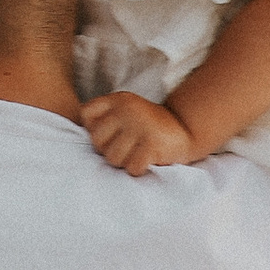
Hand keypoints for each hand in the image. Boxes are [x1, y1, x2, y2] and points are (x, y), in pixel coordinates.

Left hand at [81, 91, 197, 175]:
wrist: (186, 129)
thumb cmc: (147, 126)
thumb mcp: (125, 112)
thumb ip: (104, 118)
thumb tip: (84, 135)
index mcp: (118, 100)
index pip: (85, 114)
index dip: (92, 129)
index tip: (109, 134)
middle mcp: (127, 110)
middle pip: (97, 140)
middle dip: (108, 151)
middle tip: (124, 150)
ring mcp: (140, 126)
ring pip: (113, 158)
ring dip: (123, 162)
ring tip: (135, 155)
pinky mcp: (152, 144)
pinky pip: (132, 167)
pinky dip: (138, 169)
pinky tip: (146, 161)